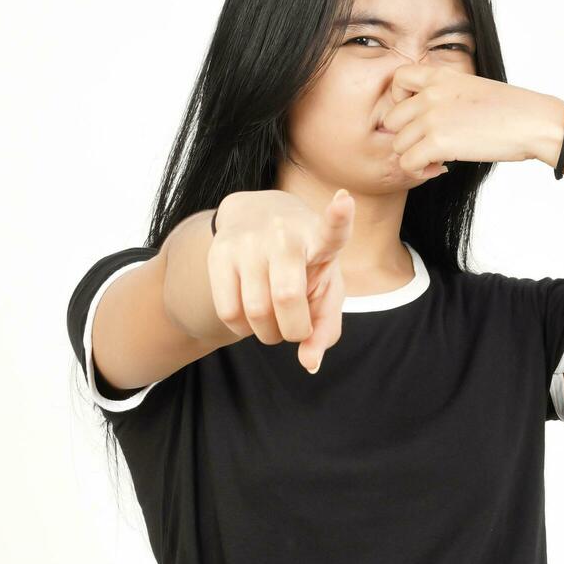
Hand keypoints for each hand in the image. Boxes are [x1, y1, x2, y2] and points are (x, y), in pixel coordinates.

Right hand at [207, 189, 352, 373]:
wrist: (256, 217)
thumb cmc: (304, 263)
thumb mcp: (324, 288)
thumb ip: (325, 328)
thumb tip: (310, 364)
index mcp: (319, 238)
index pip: (332, 228)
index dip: (339, 217)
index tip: (344, 200)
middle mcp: (283, 233)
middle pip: (287, 297)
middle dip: (293, 330)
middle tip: (295, 329)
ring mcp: (248, 240)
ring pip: (256, 311)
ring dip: (268, 334)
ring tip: (274, 324)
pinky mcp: (219, 252)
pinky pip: (228, 312)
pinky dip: (242, 329)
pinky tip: (250, 317)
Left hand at [377, 65, 563, 175]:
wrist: (535, 122)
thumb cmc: (511, 110)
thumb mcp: (472, 88)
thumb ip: (445, 95)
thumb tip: (427, 117)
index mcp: (440, 75)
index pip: (397, 80)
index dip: (399, 101)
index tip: (418, 117)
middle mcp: (430, 93)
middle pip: (391, 120)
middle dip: (406, 136)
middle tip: (429, 146)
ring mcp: (431, 117)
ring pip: (397, 144)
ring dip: (414, 156)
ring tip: (437, 159)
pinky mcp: (437, 142)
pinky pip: (407, 163)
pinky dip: (419, 172)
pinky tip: (441, 169)